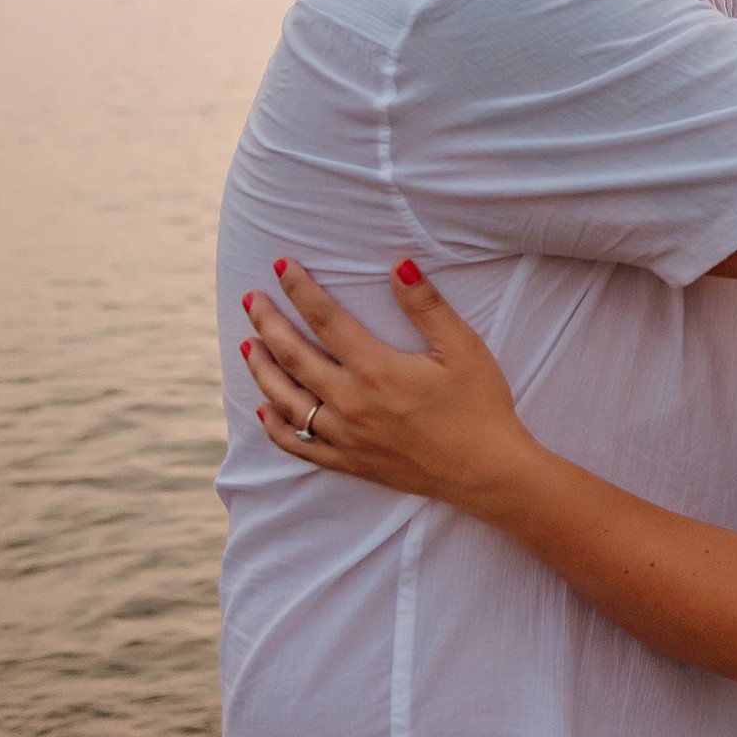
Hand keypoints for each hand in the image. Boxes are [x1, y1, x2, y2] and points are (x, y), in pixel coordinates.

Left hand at [240, 258, 539, 518]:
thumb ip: (426, 305)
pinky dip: (275, 426)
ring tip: (249, 344)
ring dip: (262, 370)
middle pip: (294, 356)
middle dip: (268, 323)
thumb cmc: (480, 405)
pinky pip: (299, 445)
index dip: (300, 289)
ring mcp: (345, 436)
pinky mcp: (349, 462)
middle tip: (250, 299)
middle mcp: (351, 403)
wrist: (486, 471)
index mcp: (376, 369)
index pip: (325, 319)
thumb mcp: (463, 348)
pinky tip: (264, 409)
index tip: (281, 265)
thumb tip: (399, 265)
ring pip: (286, 400)